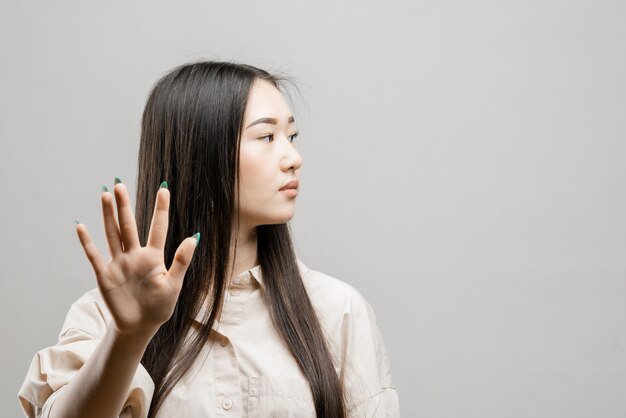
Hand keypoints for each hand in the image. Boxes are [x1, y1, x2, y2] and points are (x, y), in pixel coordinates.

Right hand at [75, 179, 198, 336]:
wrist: (141, 326)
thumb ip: (182, 260)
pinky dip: (87, 243)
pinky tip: (81, 227)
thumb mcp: (174, 284)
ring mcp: (119, 264)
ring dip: (108, 216)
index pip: (158, 227)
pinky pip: (94, 256)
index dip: (161, 208)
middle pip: (129, 226)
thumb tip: (194, 237)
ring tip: (105, 195)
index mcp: (154, 256)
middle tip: (119, 184)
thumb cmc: (160, 306)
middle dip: (124, 206)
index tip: (164, 188)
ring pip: (113, 235)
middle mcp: (135, 255)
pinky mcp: (105, 276)